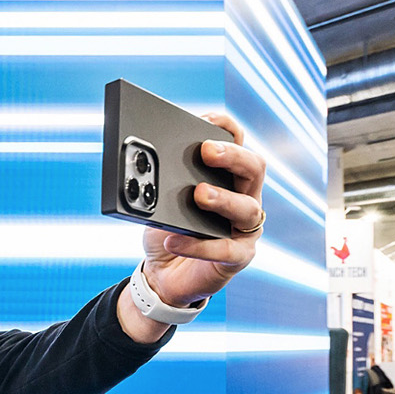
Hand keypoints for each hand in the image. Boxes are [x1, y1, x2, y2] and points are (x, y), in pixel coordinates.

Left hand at [140, 112, 266, 308]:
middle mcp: (245, 197)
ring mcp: (245, 228)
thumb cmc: (167, 230)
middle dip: (232, 156)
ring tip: (199, 194)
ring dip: (223, 198)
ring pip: (247, 208)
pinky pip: (225, 250)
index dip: (226, 127)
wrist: (163, 275)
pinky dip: (198, 245)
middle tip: (206, 151)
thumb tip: (141, 162)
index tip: (205, 118)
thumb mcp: (158, 201)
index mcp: (228, 177)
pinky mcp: (238, 257)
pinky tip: (174, 239)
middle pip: (253, 168)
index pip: (238, 142)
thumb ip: (158, 182)